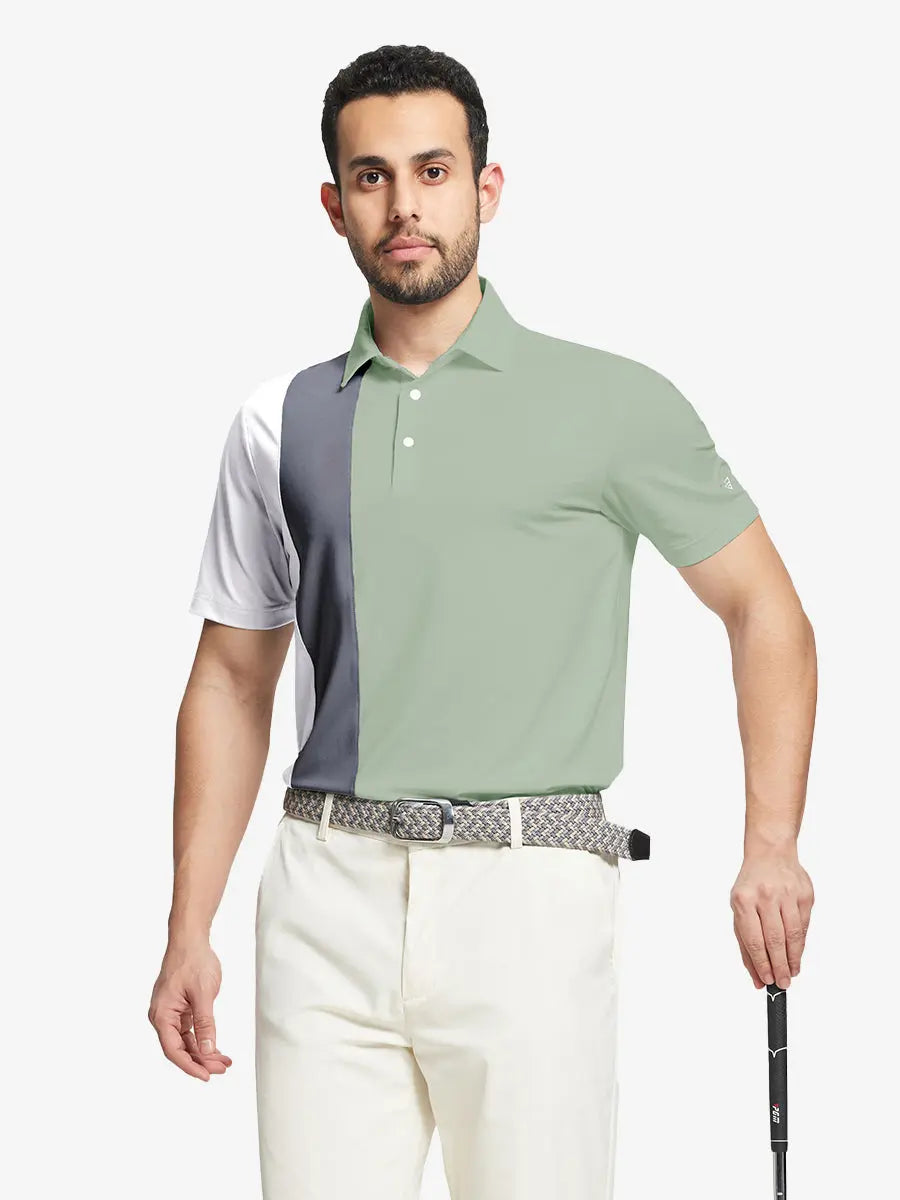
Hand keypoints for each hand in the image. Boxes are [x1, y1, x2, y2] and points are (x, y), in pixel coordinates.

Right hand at [148, 939, 232, 1079]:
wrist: (190, 939)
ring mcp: (170, 1013)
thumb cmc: (193, 961)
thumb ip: (206, 1023)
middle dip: (201, 1061)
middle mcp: (162, 1017)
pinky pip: (189, 1031)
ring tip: (224, 1062)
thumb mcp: (203, 994)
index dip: (190, 1066)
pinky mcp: (179, 1009)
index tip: (207, 1076)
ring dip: (204, 1052)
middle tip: (223, 1069)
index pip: (174, 1050)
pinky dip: (203, 1039)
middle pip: (180, 1049)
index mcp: (162, 1015)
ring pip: (186, 1041)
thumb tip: (208, 1049)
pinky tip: (216, 1049)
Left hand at [730, 846, 813, 989]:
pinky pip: (804, 925)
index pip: (754, 940)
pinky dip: (801, 943)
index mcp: (744, 900)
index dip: (762, 964)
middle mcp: (766, 896)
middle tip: (783, 984)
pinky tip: (798, 954)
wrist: (770, 853)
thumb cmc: (751, 886)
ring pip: (793, 934)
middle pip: (775, 940)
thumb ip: (746, 945)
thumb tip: (756, 977)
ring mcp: (787, 894)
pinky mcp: (805, 894)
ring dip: (793, 959)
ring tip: (792, 973)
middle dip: (780, 966)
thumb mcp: (739, 910)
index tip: (767, 981)